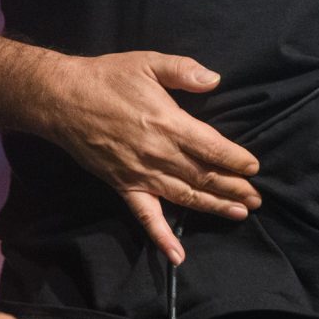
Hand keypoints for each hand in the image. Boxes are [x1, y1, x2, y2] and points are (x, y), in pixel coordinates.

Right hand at [36, 51, 258, 263]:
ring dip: (214, 207)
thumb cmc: (105, 78)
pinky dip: (162, 237)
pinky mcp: (123, 186)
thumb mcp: (147, 62)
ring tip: (239, 213)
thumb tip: (214, 80)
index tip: (254, 168)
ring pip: (185, 196)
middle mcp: (158, 154)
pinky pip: (145, 216)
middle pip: (204, 176)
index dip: (236, 159)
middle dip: (234, 188)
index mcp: (168, 123)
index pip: (212, 147)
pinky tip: (177, 255)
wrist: (61, 99)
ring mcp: (141, 174)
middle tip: (257, 198)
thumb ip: (183, 70)